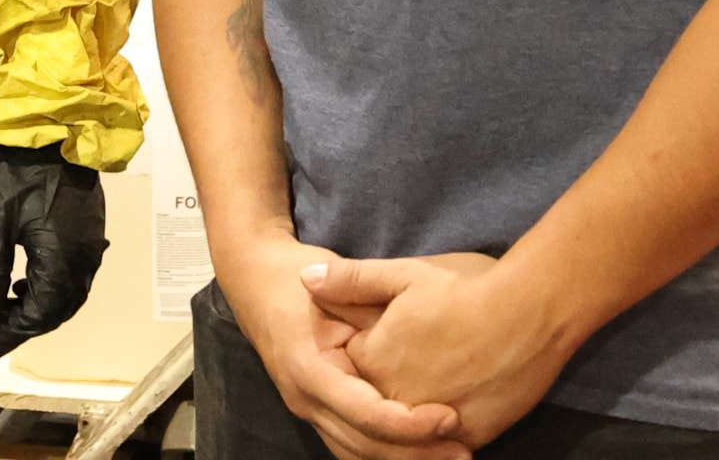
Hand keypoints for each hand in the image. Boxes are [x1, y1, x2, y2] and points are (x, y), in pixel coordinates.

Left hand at [0, 146, 109, 359]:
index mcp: (61, 263)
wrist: (54, 129)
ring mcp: (91, 250)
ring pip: (66, 299)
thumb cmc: (18, 173)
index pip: (35, 318)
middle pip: (54, 313)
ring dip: (35, 310)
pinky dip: (48, 291)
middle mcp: (83, 263)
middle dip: (19, 326)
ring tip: (3, 308)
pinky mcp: (89, 236)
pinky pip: (72, 279)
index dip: (5, 335)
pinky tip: (25, 282)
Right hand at [219, 234, 468, 459]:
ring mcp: (308, 410)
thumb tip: (416, 333)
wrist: (254, 281)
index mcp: (309, 367)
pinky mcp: (318, 411)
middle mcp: (305, 399)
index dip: (409, 424)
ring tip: (452, 455)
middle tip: (463, 449)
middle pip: (364, 445)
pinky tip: (421, 451)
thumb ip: (373, 312)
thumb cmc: (297, 277)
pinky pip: (352, 446)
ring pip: (356, 454)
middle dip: (416, 453)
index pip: (365, 413)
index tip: (450, 417)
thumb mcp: (337, 285)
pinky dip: (385, 454)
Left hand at [312, 253, 577, 445]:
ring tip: (424, 396)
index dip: (362, 349)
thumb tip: (304, 280)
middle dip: (382, 388)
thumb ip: (352, 280)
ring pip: (405, 431)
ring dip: (405, 424)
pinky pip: (440, 445)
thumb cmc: (467, 287)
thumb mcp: (405, 274)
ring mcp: (431, 422)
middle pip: (374, 400)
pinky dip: (437, 438)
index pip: (351, 365)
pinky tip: (447, 419)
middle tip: (412, 363)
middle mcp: (395, 397)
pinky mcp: (468, 435)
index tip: (381, 336)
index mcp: (372, 359)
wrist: (532, 312)